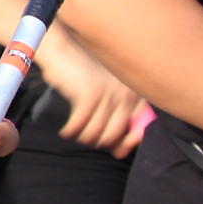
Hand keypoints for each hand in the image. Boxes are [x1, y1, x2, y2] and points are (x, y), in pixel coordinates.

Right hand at [36, 32, 147, 157]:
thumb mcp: (103, 95)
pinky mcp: (90, 95)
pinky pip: (81, 125)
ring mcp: (109, 94)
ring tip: (75, 133)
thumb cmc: (80, 74)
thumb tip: (119, 152)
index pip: (141, 126)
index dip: (129, 142)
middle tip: (86, 139)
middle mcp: (125, 93)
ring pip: (98, 133)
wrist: (61, 51)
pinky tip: (66, 130)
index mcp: (133, 92)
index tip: (117, 151)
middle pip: (117, 133)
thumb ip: (115, 120)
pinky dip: (72, 131)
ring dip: (84, 137)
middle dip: (100, 142)